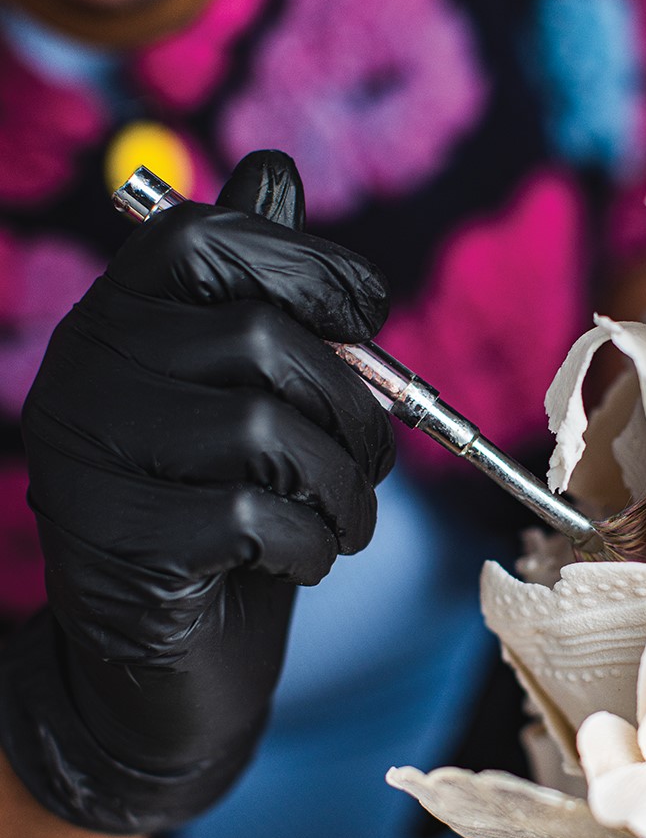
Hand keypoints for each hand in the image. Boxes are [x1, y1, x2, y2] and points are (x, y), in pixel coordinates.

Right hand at [0, 151, 394, 832]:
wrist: (164, 669)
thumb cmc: (226, 518)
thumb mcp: (253, 397)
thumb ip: (259, 289)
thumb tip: (275, 168)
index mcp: (119, 319)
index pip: (205, 236)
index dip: (311, 265)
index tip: (368, 316)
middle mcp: (83, 372)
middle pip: (259, 338)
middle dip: (353, 407)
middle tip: (371, 463)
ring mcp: (86, 459)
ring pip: (263, 429)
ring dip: (342, 486)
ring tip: (344, 521)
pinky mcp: (111, 543)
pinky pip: (253, 516)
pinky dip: (312, 544)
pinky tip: (302, 563)